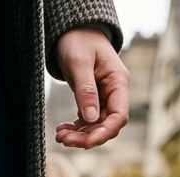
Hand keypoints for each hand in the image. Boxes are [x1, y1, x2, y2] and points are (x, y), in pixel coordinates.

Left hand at [54, 28, 128, 148]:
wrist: (73, 32)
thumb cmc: (78, 41)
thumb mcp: (80, 63)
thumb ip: (86, 90)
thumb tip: (91, 118)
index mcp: (118, 82)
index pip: (119, 116)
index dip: (104, 132)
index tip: (86, 142)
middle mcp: (114, 92)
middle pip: (106, 125)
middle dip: (87, 136)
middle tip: (64, 139)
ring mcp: (103, 97)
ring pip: (95, 126)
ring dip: (78, 135)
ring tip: (60, 136)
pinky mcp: (92, 100)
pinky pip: (86, 121)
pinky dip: (75, 128)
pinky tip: (62, 130)